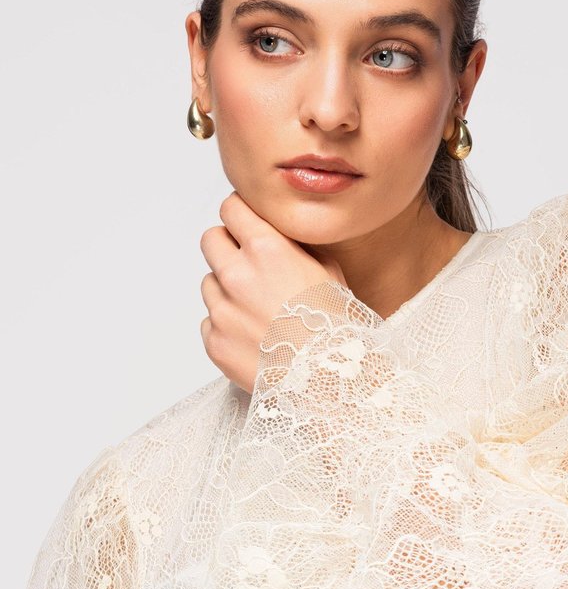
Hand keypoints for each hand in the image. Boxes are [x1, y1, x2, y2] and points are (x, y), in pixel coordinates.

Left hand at [200, 191, 346, 392]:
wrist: (329, 380)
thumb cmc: (336, 328)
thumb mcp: (329, 271)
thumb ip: (296, 248)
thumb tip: (281, 238)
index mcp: (266, 249)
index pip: (231, 208)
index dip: (240, 215)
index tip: (246, 224)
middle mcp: (237, 275)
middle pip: (210, 239)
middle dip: (226, 246)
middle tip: (248, 264)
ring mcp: (221, 310)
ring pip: (209, 283)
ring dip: (227, 289)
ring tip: (258, 310)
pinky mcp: (214, 341)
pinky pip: (210, 321)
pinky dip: (227, 325)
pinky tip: (254, 337)